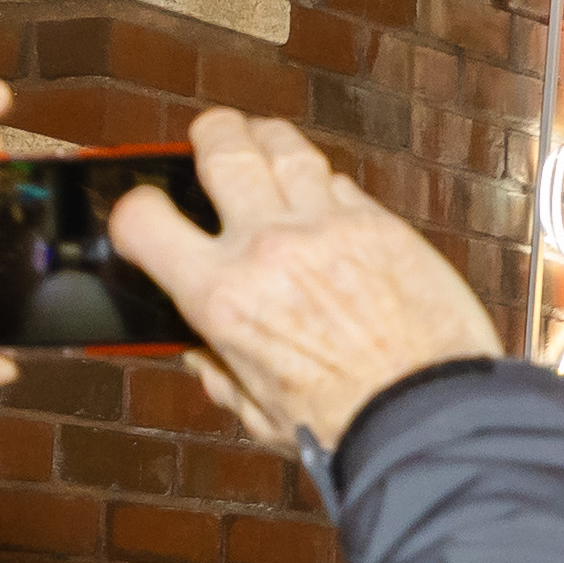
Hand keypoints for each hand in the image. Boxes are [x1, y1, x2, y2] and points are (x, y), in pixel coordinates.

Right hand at [109, 108, 499, 449]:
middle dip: (210, 135)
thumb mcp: (256, 411)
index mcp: (223, 297)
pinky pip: (340, 181)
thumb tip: (203, 351)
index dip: (134, 212)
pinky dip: (324, 184)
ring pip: (284, 145)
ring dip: (267, 139)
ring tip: (263, 142)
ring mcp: (328, 226)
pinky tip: (323, 199)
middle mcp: (269, 246)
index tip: (145, 216)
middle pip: (223, 148)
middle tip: (212, 137)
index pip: (144, 218)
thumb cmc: (346, 427)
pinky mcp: (380, 224)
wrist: (429, 419)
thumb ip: (221, 373)